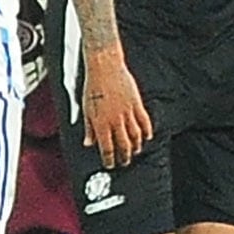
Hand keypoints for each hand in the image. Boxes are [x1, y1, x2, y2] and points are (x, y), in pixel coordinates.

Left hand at [79, 44, 152, 168]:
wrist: (105, 68)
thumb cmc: (92, 87)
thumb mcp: (85, 109)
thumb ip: (88, 128)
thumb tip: (88, 143)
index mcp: (101, 123)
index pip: (107, 148)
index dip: (109, 159)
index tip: (110, 165)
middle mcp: (115, 121)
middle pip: (123, 145)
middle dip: (124, 157)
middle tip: (125, 162)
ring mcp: (128, 113)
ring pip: (136, 136)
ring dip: (136, 146)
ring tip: (135, 152)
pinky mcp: (137, 104)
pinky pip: (145, 122)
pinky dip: (147, 131)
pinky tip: (147, 137)